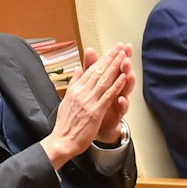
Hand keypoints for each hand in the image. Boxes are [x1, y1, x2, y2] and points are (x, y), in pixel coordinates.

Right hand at [43, 43, 132, 166]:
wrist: (62, 141)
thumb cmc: (65, 123)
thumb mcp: (66, 99)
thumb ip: (74, 83)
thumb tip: (78, 68)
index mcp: (75, 89)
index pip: (91, 70)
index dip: (102, 58)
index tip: (112, 50)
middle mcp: (81, 92)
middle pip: (98, 71)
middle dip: (111, 58)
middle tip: (120, 46)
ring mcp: (88, 101)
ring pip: (104, 80)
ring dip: (115, 67)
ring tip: (124, 56)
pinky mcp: (95, 112)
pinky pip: (107, 96)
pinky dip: (116, 86)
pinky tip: (123, 77)